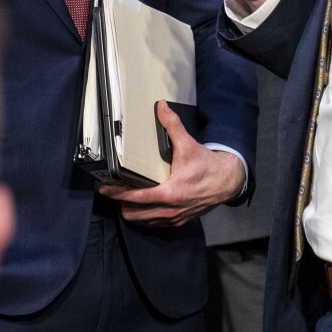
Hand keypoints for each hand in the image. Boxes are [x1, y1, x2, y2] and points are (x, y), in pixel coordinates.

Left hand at [99, 103, 245, 225]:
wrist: (228, 181)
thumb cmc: (208, 166)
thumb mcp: (188, 144)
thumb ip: (172, 125)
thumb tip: (162, 107)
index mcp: (171, 192)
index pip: (136, 198)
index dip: (117, 193)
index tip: (104, 188)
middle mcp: (171, 209)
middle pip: (134, 213)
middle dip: (120, 203)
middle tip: (113, 190)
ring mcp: (175, 217)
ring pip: (142, 221)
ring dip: (131, 210)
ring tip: (124, 197)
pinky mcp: (179, 220)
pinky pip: (154, 224)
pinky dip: (144, 216)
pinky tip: (141, 205)